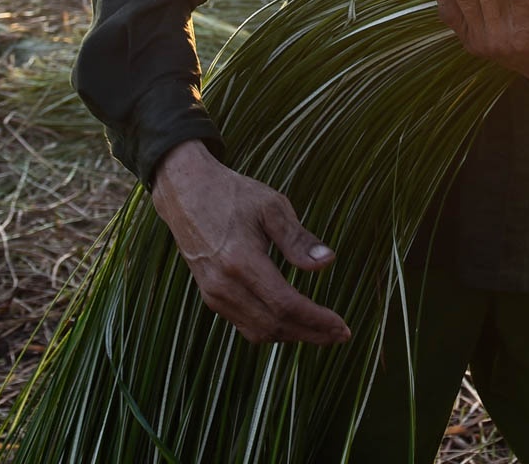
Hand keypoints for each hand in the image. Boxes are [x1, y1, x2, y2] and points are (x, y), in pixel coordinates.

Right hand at [151, 140, 350, 345]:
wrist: (185, 192)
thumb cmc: (232, 194)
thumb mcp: (271, 206)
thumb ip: (298, 238)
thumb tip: (328, 262)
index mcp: (241, 261)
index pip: (286, 305)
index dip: (317, 320)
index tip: (342, 327)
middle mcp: (224, 285)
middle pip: (275, 325)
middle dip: (311, 334)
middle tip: (339, 334)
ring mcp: (213, 293)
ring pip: (259, 331)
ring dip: (293, 335)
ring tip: (321, 331)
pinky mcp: (210, 296)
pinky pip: (244, 324)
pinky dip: (272, 329)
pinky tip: (292, 321)